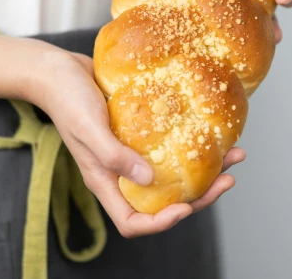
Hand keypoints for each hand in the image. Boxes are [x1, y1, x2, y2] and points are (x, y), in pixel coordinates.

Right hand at [33, 48, 245, 237]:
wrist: (57, 69)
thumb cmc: (66, 99)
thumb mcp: (88, 127)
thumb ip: (114, 156)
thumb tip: (150, 179)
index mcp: (104, 180)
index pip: (133, 221)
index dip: (161, 222)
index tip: (185, 207)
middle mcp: (120, 172)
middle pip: (163, 200)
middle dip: (199, 196)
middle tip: (228, 179)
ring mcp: (131, 151)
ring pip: (172, 173)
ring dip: (205, 170)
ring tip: (234, 155)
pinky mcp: (139, 131)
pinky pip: (170, 146)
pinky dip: (191, 144)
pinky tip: (210, 133)